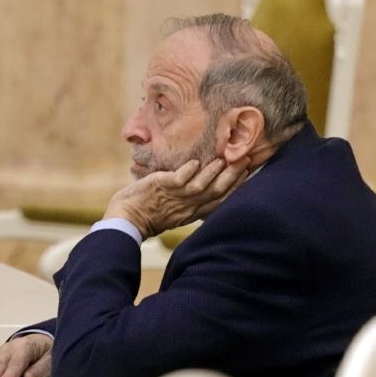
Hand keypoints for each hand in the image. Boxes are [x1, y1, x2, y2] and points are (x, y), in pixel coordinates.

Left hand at [105, 157, 249, 237]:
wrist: (127, 219)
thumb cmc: (149, 213)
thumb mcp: (176, 211)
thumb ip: (190, 200)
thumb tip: (201, 183)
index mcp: (193, 212)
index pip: (219, 200)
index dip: (235, 187)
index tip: (248, 172)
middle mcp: (188, 205)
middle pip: (216, 191)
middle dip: (233, 176)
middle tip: (246, 160)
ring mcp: (176, 197)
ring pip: (202, 186)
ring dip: (215, 172)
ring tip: (226, 158)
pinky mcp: (163, 187)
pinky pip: (180, 179)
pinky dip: (189, 171)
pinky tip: (196, 161)